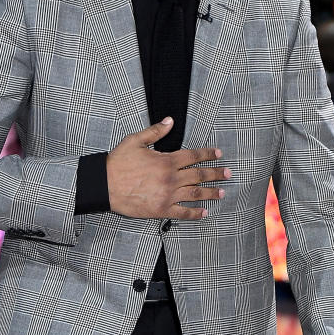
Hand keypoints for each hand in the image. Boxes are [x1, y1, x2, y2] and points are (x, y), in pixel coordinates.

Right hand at [107, 118, 229, 219]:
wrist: (104, 185)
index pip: (194, 156)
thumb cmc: (118, 163)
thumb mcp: (135, 141)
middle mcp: (171, 178)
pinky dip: (195, 213)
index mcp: (167, 160)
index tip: (219, 154)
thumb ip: (155, 132)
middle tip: (229, 173)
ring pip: (195, 194)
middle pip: (199, 175)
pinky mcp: (161, 210)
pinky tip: (204, 213)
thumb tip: (170, 121)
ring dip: (210, 193)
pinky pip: (182, 212)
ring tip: (222, 193)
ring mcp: (168, 195)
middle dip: (216, 174)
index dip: (208, 154)